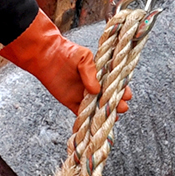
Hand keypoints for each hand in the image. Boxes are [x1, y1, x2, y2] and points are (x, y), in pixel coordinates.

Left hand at [0, 10, 130, 113]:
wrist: (47, 55)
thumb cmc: (68, 52)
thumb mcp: (85, 57)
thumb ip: (91, 73)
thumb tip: (96, 90)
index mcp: (100, 74)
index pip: (114, 83)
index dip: (122, 90)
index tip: (127, 95)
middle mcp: (93, 86)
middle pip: (108, 98)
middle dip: (116, 103)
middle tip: (123, 108)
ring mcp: (82, 95)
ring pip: (96, 107)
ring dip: (105, 113)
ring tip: (114, 117)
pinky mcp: (71, 102)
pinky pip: (81, 113)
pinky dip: (88, 119)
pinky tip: (96, 123)